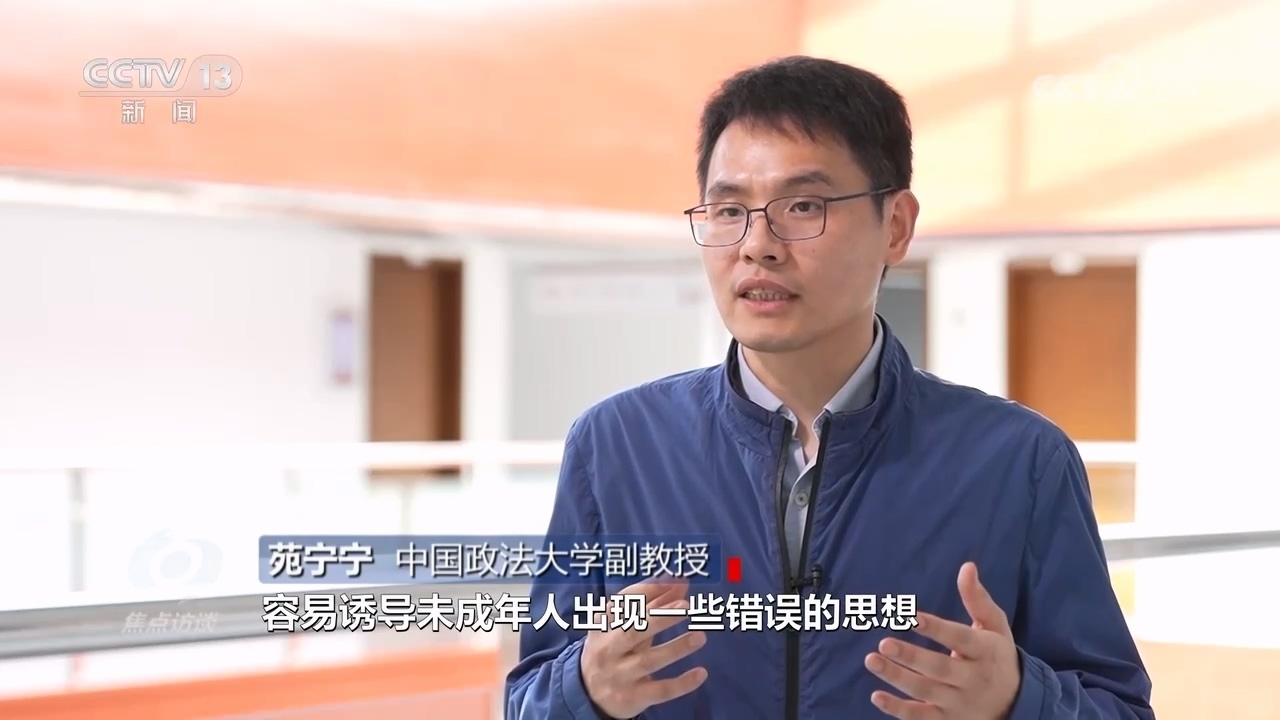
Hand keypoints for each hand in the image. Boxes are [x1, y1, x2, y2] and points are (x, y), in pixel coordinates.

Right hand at [580, 576, 708, 718]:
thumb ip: (653, 605)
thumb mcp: (626, 626)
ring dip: (675, 648)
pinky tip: (701, 673)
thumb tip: (681, 583)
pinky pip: (659, 690)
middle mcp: (608, 648)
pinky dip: (681, 684)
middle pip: (634, 630)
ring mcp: (619, 674)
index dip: (651, 590)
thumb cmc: (613, 649)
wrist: (589, 694)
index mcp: (603, 624)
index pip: (626, 603)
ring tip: (700, 636)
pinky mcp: (632, 697)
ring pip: (648, 660)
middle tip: (686, 605)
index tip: (676, 581)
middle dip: (661, 617)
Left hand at [864, 562, 1019, 719]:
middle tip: (883, 642)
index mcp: (985, 651)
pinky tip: (877, 696)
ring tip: (871, 660)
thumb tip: (966, 567)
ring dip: (897, 677)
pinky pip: (921, 718)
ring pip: (926, 692)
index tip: (911, 615)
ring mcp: (960, 703)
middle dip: (910, 656)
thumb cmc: (997, 656)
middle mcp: (973, 679)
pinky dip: (899, 710)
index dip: (936, 628)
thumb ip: (978, 599)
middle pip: (939, 668)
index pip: (959, 638)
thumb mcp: (995, 626)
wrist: (1017, 703)